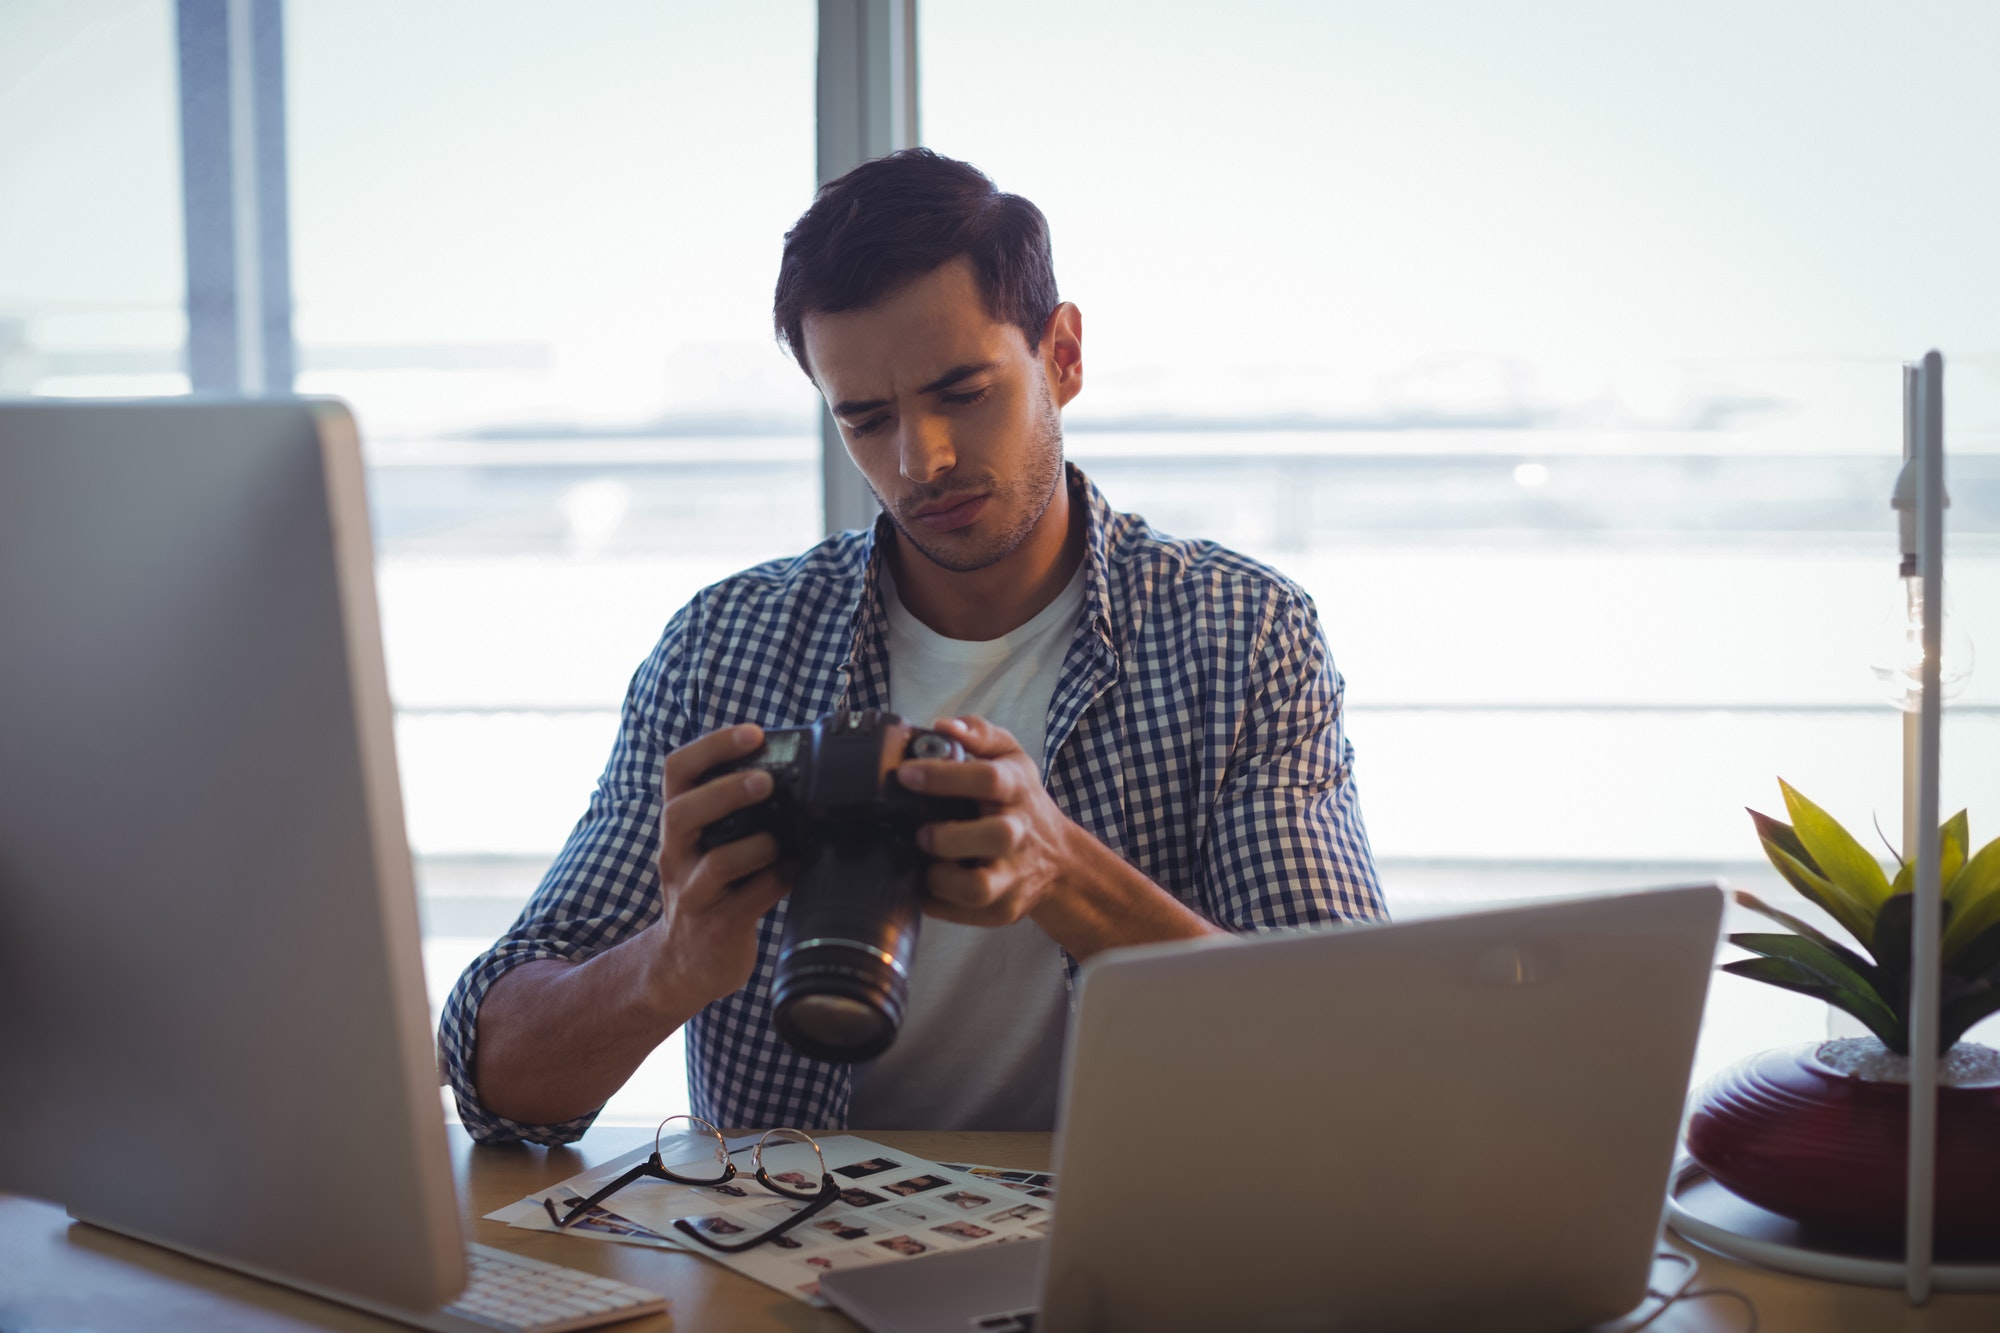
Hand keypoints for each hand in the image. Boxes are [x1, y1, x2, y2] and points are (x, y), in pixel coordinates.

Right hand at [644, 724, 792, 1007]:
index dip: (712, 746)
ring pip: (716, 862)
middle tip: (767, 780)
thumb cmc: (710, 890)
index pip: (677, 771)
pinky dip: (778, 881)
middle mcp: (676, 854)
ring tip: (785, 840)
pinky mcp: (717, 926)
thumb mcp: (709, 844)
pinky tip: (798, 871)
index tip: (753, 734)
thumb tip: (796, 770)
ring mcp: (693, 893)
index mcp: (678, 825)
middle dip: (726, 791)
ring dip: (758, 845)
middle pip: (682, 812)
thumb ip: (736, 811)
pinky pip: (749, 900)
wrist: (685, 964)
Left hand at [896, 715, 1077, 927]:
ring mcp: (1013, 875)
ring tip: (925, 864)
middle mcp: (1019, 833)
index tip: (906, 774)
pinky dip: (938, 904)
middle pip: (995, 835)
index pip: (987, 778)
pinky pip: (966, 914)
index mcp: (1017, 788)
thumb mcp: (1009, 757)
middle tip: (922, 833)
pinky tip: (924, 886)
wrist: (1057, 859)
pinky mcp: (1004, 908)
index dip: (944, 776)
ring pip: (981, 887)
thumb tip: (942, 726)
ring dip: (944, 878)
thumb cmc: (1020, 801)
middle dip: (950, 836)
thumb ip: (978, 734)